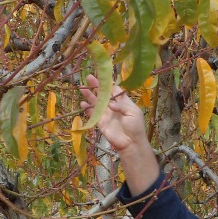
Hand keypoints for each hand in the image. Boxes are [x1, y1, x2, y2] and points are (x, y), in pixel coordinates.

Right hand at [79, 75, 158, 192]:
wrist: (131, 143)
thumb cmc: (135, 126)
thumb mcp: (133, 112)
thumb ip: (121, 105)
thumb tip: (109, 102)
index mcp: (123, 102)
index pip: (114, 89)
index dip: (108, 82)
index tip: (102, 74)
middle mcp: (113, 106)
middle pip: (103, 93)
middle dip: (96, 86)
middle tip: (89, 77)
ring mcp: (106, 114)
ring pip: (95, 102)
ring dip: (89, 95)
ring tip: (82, 88)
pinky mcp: (100, 122)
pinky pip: (92, 114)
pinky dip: (87, 109)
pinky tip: (82, 103)